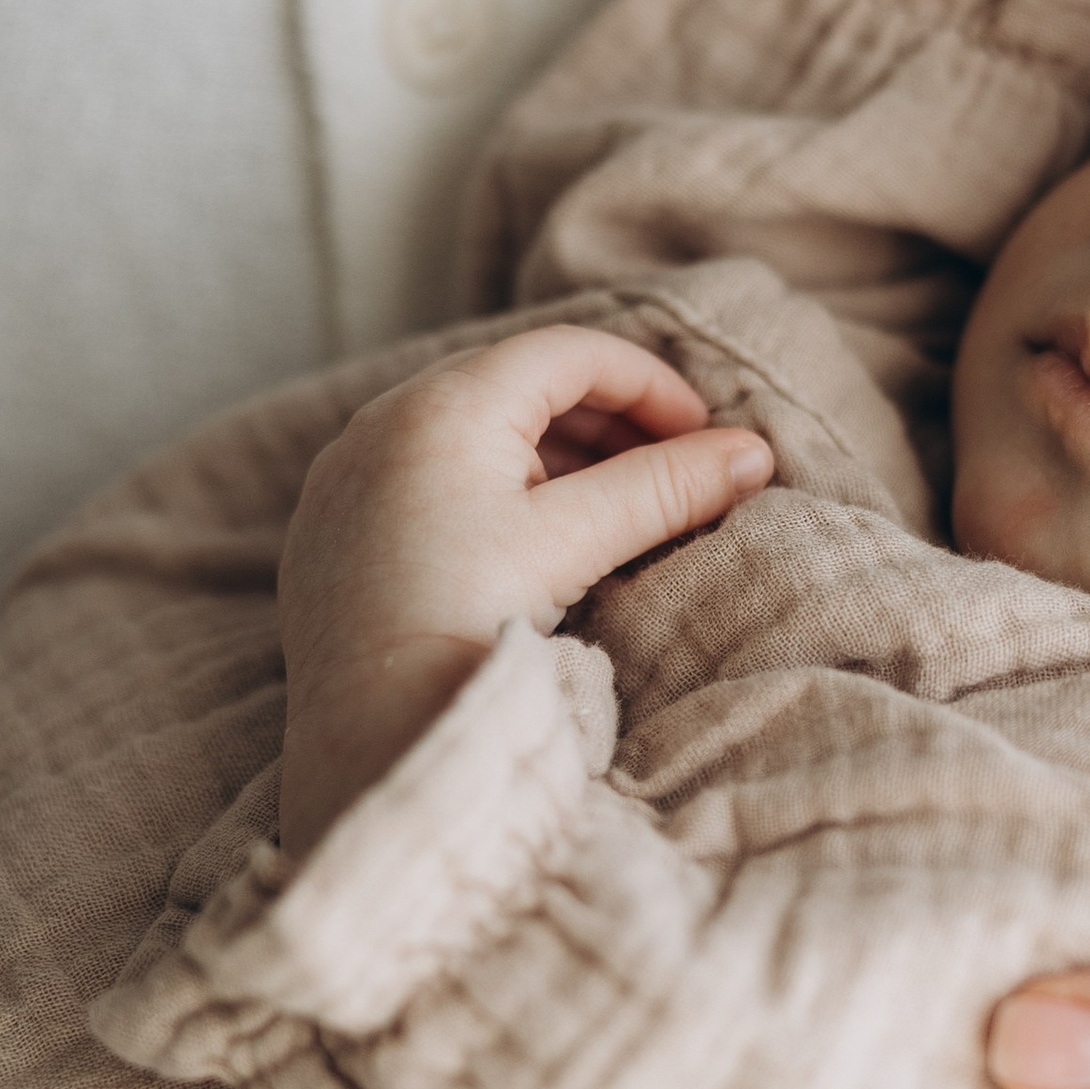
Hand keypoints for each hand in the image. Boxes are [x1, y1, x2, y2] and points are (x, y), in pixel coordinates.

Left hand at [278, 324, 772, 856]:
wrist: (360, 735)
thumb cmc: (459, 623)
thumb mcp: (572, 544)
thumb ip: (664, 488)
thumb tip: (752, 455)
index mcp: (443, 405)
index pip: (568, 353)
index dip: (651, 384)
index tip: (707, 436)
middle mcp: (384, 421)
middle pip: (522, 384)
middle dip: (611, 421)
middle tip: (675, 472)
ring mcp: (352, 475)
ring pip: (478, 432)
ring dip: (561, 458)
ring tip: (621, 512)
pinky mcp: (337, 528)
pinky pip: (435, 475)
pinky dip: (503, 488)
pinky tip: (543, 544)